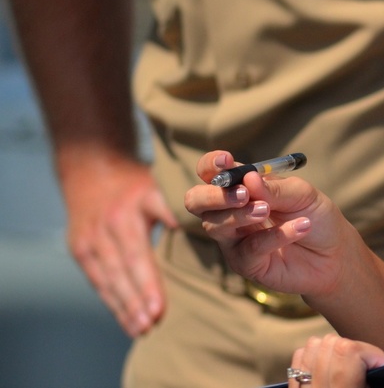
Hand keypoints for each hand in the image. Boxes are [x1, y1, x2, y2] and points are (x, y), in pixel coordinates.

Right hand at [61, 153, 176, 336]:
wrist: (91, 166)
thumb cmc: (133, 180)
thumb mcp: (155, 186)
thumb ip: (171, 207)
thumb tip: (191, 225)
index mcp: (126, 216)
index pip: (137, 257)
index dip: (148, 284)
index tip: (159, 308)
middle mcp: (104, 231)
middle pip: (121, 274)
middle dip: (136, 302)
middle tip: (151, 325)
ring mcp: (88, 242)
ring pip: (107, 281)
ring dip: (124, 307)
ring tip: (141, 329)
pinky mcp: (80, 250)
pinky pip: (97, 280)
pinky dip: (111, 301)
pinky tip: (126, 319)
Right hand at [184, 150, 358, 300]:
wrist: (335, 254)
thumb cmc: (316, 216)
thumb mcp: (302, 194)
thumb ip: (275, 188)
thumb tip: (249, 178)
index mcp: (241, 187)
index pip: (211, 172)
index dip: (211, 165)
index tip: (226, 160)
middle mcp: (230, 212)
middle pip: (196, 201)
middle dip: (214, 195)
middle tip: (244, 195)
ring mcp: (235, 239)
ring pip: (216, 225)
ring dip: (242, 214)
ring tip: (268, 209)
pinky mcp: (246, 264)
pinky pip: (250, 249)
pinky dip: (275, 235)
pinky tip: (300, 227)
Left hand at [288, 335, 383, 387]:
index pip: (348, 351)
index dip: (370, 353)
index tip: (382, 370)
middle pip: (331, 345)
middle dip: (355, 350)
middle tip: (369, 371)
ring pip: (313, 347)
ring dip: (334, 350)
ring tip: (351, 369)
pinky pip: (300, 359)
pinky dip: (316, 356)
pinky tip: (332, 371)